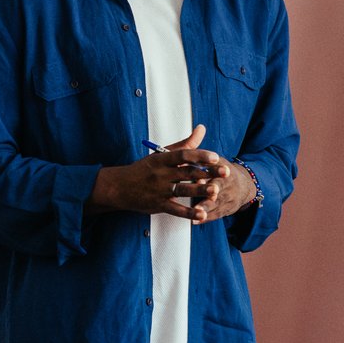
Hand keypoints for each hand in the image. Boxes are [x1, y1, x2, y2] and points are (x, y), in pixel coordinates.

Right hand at [88, 125, 231, 218]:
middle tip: (224, 172)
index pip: (183, 155)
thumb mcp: (161, 154)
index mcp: (163, 159)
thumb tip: (202, 129)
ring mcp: (160, 190)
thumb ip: (185, 144)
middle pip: (187, 172)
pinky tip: (201, 214)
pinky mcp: (159, 205)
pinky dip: (189, 212)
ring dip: (200, 191)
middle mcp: (162, 173)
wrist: (119, 187)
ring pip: (183, 189)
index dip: (200, 156)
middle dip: (207, 172)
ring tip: (215, 191)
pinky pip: (175, 209)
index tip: (215, 157)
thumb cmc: (143, 169)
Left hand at [178, 146, 254, 225]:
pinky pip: (216, 215)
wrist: (244, 186)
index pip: (218, 173)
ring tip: (195, 214)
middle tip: (197, 202)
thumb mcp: (218, 162)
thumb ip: (204, 160)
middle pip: (218, 191)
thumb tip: (187, 157)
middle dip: (208, 197)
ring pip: (217, 205)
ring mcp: (228, 198)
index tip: (199, 179)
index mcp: (224, 171)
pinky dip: (206, 219)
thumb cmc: (224, 172)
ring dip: (205, 210)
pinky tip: (196, 221)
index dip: (209, 176)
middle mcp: (228, 185)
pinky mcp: (226, 210)